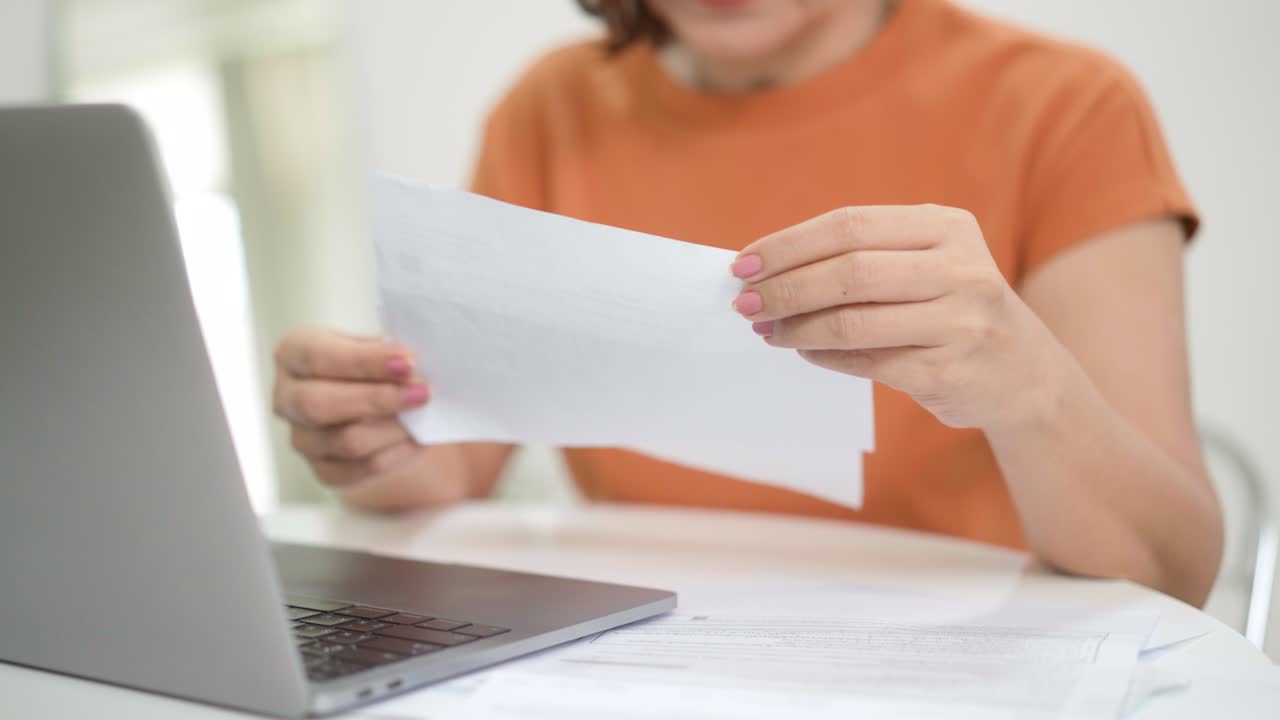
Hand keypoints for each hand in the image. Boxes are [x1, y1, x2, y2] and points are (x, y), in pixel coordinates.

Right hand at [272, 327, 431, 489]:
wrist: (379, 408)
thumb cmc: (375, 367)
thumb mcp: (375, 347)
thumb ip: (387, 354)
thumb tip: (412, 365)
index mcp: (294, 353)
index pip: (318, 358)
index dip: (364, 361)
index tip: (408, 362)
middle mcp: (287, 397)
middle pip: (319, 405)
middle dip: (377, 399)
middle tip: (422, 392)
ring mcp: (302, 439)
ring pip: (345, 441)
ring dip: (393, 428)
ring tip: (423, 414)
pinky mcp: (323, 470)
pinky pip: (361, 469)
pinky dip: (396, 454)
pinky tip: (418, 439)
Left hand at [730, 205, 1066, 430]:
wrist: (1026, 375)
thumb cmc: (953, 310)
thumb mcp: (927, 263)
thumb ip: (864, 256)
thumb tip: (769, 268)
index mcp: (947, 227)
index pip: (850, 225)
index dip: (789, 244)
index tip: (743, 263)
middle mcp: (960, 268)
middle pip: (849, 272)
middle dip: (785, 287)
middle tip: (743, 302)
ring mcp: (960, 322)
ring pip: (853, 321)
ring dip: (797, 327)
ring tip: (766, 330)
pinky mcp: (948, 371)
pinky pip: (866, 361)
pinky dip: (824, 357)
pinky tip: (804, 352)